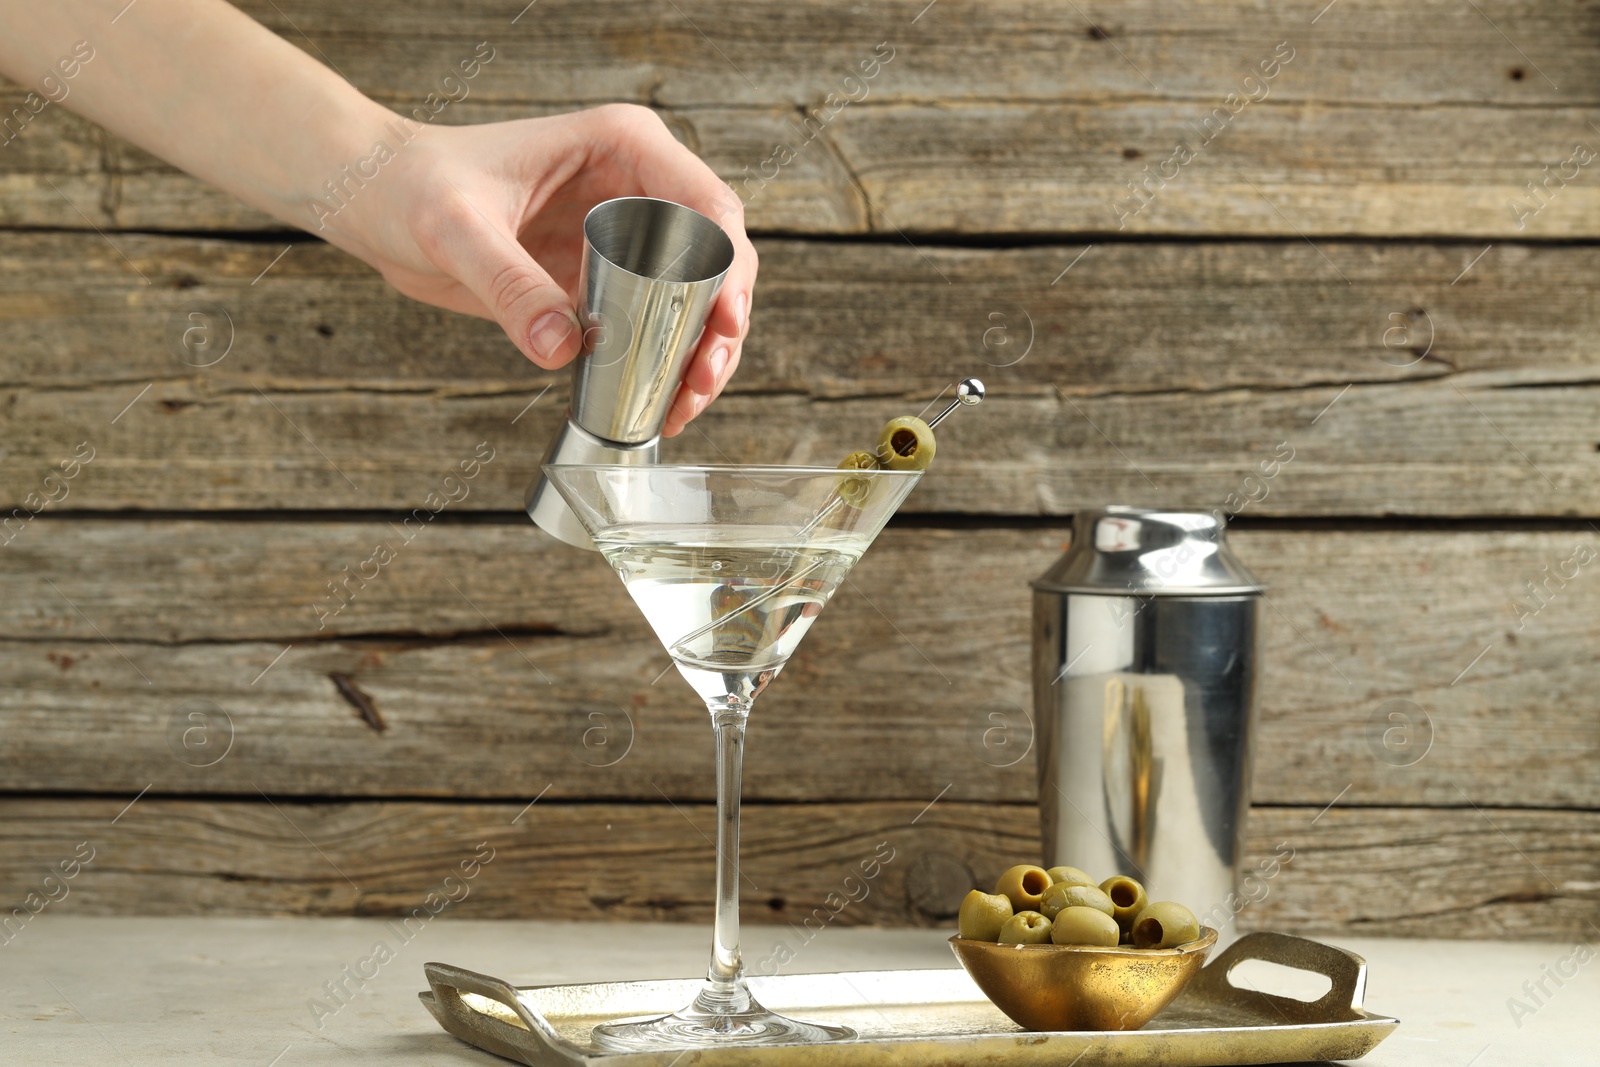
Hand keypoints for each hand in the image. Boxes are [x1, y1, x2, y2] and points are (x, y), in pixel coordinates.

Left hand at [336, 104, 756, 436]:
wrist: (376, 200)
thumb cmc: (411, 184)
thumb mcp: (457, 229)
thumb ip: (509, 284)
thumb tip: (563, 349)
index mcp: (621, 147)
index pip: (707, 205)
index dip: (729, 268)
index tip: (722, 323)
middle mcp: (635, 186)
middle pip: (716, 259)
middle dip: (722, 324)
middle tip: (701, 380)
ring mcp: (622, 234)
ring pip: (695, 297)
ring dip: (700, 352)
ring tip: (684, 403)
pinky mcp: (600, 277)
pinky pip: (652, 321)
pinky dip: (663, 362)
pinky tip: (659, 400)